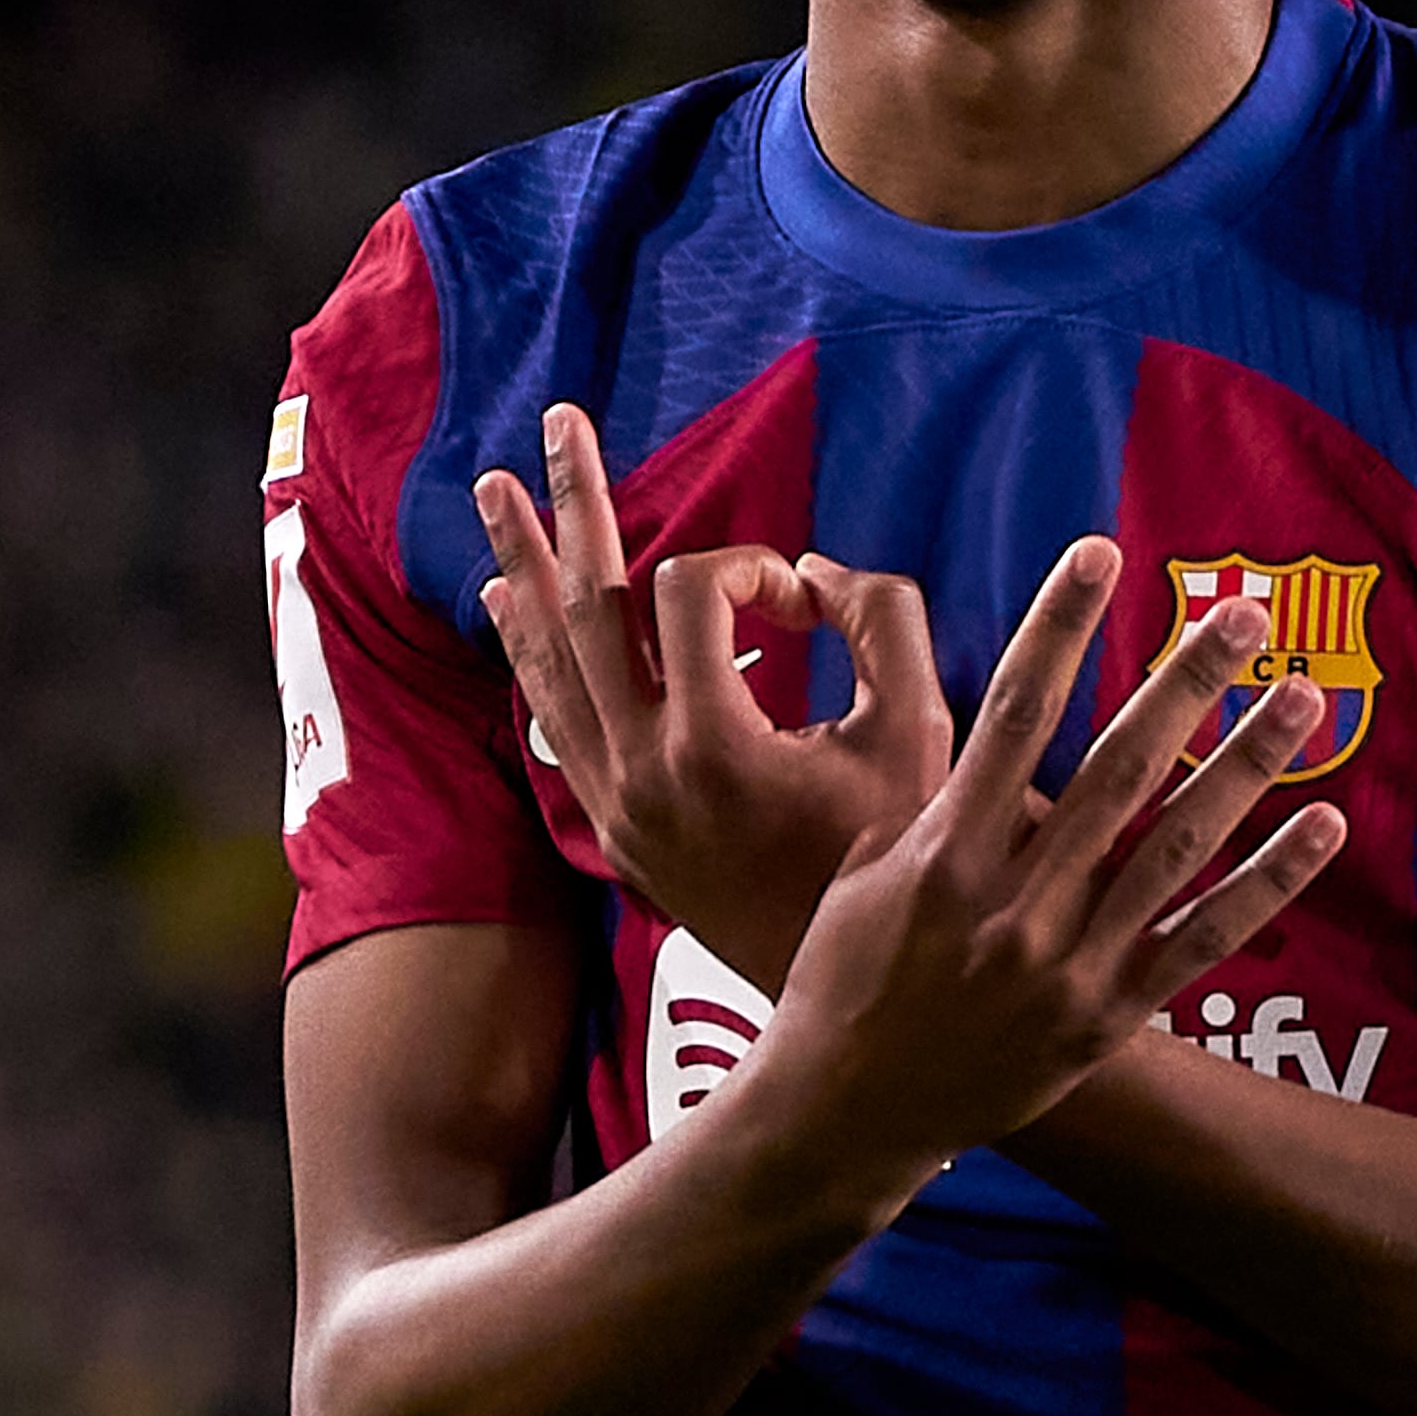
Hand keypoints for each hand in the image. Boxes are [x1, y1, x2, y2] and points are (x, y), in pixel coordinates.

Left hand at [475, 404, 947, 990]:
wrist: (867, 990)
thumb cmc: (902, 859)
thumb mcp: (921, 728)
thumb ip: (880, 618)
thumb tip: (810, 569)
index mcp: (711, 747)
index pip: (691, 594)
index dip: (750, 568)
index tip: (808, 603)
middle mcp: (642, 775)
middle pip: (586, 607)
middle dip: (573, 508)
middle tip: (554, 425)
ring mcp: (618, 804)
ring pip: (551, 663)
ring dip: (526, 570)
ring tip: (496, 494)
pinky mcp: (617, 827)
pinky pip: (554, 720)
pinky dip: (530, 656)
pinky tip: (509, 609)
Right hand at [752, 532, 1346, 1189]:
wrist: (844, 1114)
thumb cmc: (840, 980)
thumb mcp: (859, 875)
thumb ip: (924, 803)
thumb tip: (973, 733)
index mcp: (945, 850)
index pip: (1011, 712)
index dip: (1058, 626)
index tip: (1099, 552)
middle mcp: (1014, 900)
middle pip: (1117, 767)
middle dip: (1184, 680)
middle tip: (1244, 611)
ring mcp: (1067, 962)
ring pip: (1175, 845)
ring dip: (1244, 764)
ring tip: (1302, 694)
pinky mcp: (1107, 1016)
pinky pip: (1203, 940)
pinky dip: (1269, 884)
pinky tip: (1323, 826)